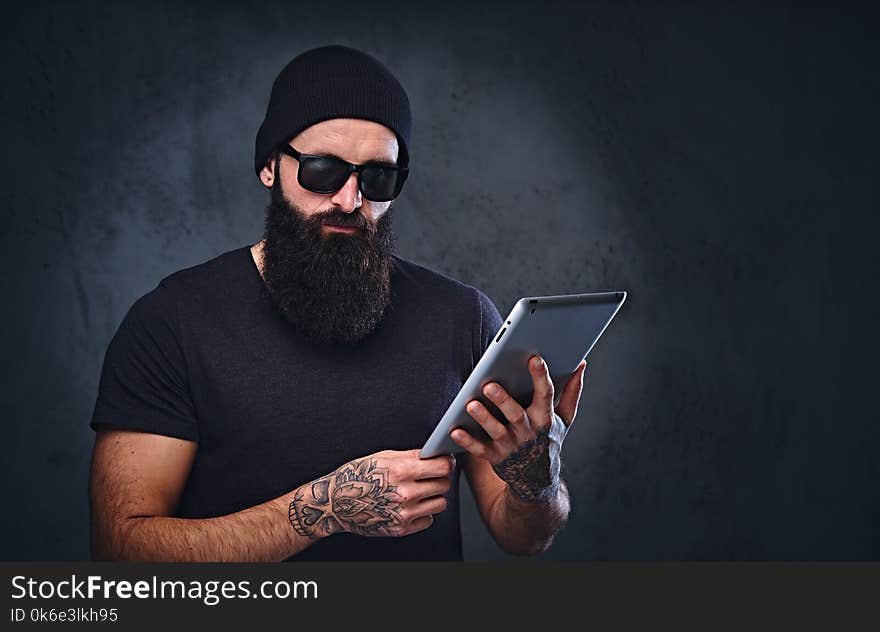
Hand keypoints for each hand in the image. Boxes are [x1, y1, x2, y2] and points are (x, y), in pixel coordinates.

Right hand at [288, 449, 454, 538]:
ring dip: (433, 496)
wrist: (336, 503)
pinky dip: (423, 513)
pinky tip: (410, 505)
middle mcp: (405, 493)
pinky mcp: (401, 529)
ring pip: (440, 503)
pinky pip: (429, 519)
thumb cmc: (357, 476)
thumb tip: (435, 453)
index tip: (444, 462)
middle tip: (428, 476)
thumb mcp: (383, 457)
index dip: (446, 462)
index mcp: (401, 471)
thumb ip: (412, 456)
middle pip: (444, 484)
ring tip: (419, 491)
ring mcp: (404, 513)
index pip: (442, 466)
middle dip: (439, 478)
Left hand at [451, 355, 586, 501]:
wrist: (538, 479)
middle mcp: (529, 432)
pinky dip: (468, 441)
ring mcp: (512, 446)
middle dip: (503, 400)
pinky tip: (455, 430)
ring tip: (470, 404)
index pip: (546, 394)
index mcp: (546, 418)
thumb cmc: (548, 439)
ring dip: (484, 418)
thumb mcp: (564, 418)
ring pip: (496, 431)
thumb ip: (571, 391)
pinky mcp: (495, 457)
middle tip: (489, 385)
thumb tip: (582, 363)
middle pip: (516, 414)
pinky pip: (479, 450)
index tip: (534, 359)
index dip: (541, 376)